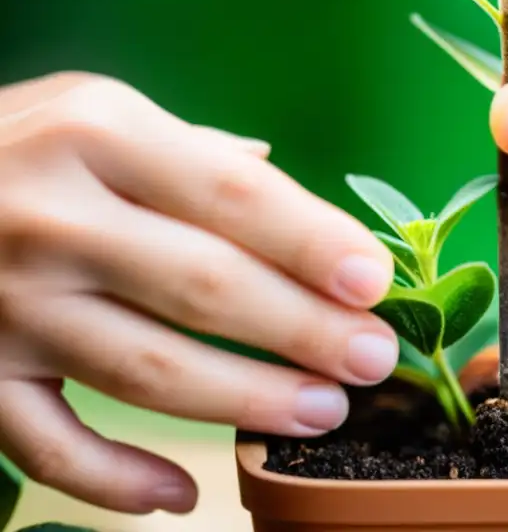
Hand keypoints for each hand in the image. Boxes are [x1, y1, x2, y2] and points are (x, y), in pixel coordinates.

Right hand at [0, 73, 398, 512]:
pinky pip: (49, 446)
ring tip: (320, 412)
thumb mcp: (91, 109)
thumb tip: (270, 171)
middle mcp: (49, 217)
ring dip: (246, 400)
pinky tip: (183, 493)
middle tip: (373, 357)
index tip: (375, 282)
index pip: (235, 196)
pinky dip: (118, 480)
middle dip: (305, 329)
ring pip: (147, 372)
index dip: (315, 243)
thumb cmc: (13, 142)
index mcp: (97, 132)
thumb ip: (185, 147)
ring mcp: (5, 304)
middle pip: (205, 288)